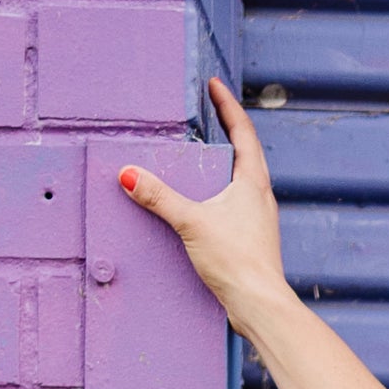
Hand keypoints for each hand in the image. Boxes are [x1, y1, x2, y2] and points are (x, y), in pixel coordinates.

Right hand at [119, 77, 292, 337]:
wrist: (261, 304)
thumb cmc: (236, 261)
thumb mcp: (191, 222)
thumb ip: (159, 197)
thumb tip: (128, 174)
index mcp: (252, 183)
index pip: (243, 131)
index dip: (228, 105)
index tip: (215, 84)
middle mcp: (261, 196)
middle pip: (246, 152)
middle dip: (228, 129)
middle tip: (210, 110)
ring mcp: (259, 218)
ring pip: (243, 179)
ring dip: (225, 161)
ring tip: (204, 152)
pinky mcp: (252, 238)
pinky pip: (236, 203)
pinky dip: (221, 190)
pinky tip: (206, 201)